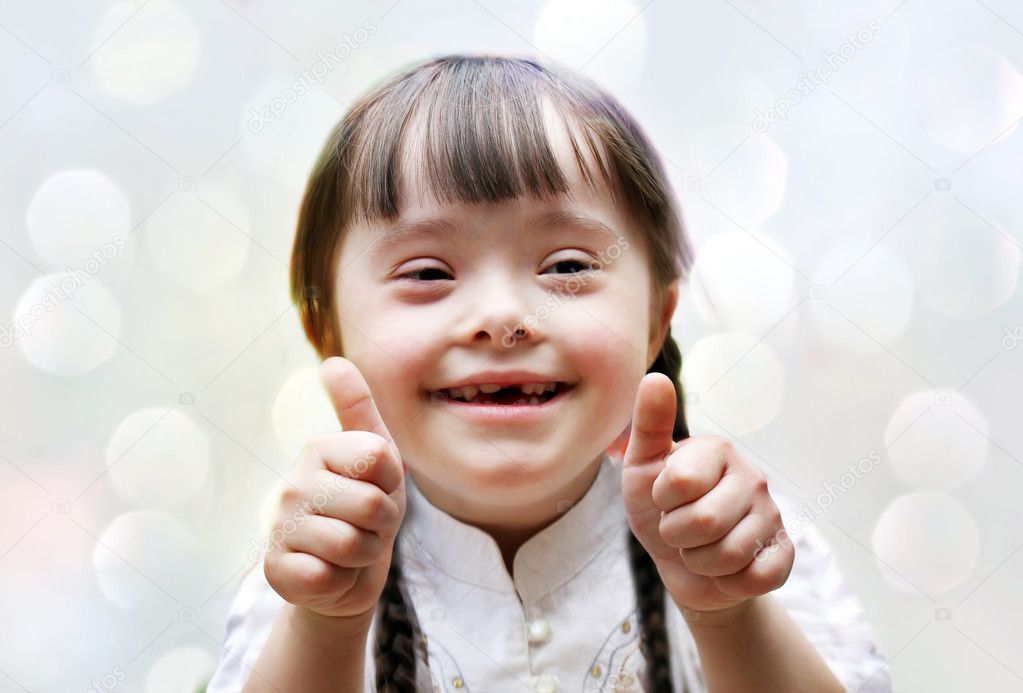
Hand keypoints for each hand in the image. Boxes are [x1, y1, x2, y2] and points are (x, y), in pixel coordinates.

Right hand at [263, 356, 406, 620]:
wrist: (348, 574)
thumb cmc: (366, 511)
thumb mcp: (378, 459)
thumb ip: (360, 410)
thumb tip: (333, 361)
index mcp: (320, 450)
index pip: (379, 457)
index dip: (392, 480)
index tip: (379, 487)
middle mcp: (293, 483)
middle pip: (371, 504)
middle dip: (384, 524)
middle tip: (368, 526)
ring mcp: (280, 526)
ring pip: (352, 544)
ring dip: (365, 555)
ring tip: (352, 550)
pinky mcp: (275, 569)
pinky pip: (327, 577)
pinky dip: (341, 581)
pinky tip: (330, 573)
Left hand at [620, 373, 793, 622]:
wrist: (678, 563)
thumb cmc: (658, 507)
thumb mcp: (642, 465)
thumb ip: (648, 423)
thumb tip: (656, 376)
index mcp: (717, 450)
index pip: (680, 483)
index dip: (662, 500)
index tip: (664, 497)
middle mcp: (751, 477)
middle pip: (704, 523)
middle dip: (677, 536)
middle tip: (680, 528)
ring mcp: (771, 516)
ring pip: (728, 555)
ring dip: (699, 562)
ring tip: (699, 548)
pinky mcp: (783, 554)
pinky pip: (756, 577)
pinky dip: (729, 582)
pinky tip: (726, 569)